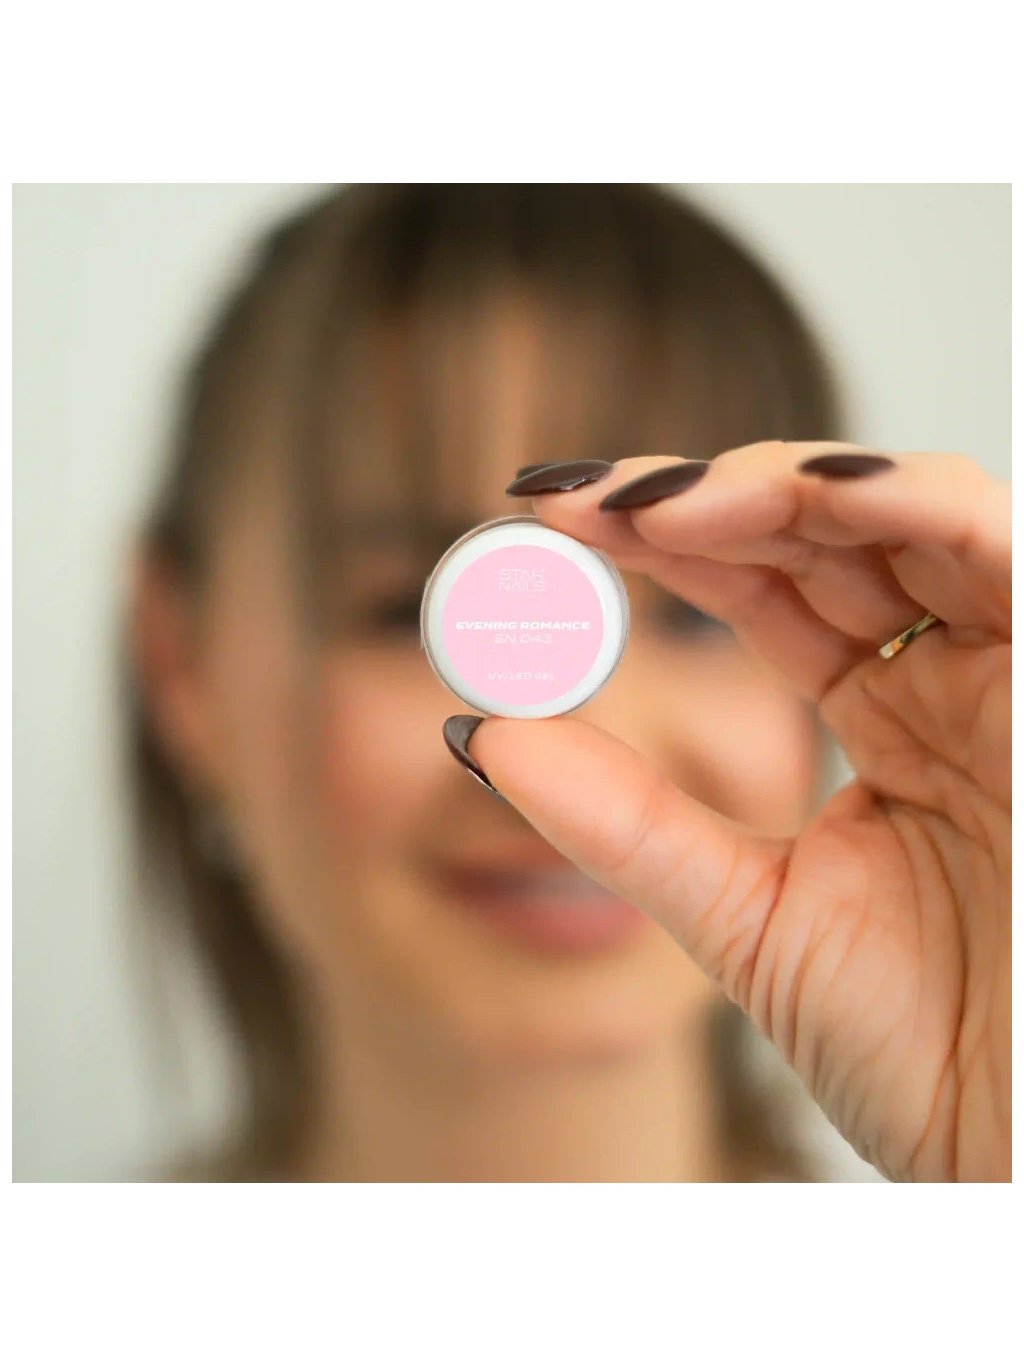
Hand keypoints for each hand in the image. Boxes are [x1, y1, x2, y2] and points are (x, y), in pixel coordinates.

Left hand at [462, 443, 1009, 1181]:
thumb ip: (626, 819)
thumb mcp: (748, 917)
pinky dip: (907, 497)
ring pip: (906, 512)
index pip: (764, 587)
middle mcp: (956, 677)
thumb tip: (479, 731)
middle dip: (696, 499)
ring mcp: (1017, 672)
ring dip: (777, 486)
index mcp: (892, 719)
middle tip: (573, 499)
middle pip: (823, 532)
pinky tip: (802, 489)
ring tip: (650, 504)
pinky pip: (1001, 547)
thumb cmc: (933, 1056)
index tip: (543, 519)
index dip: (658, 543)